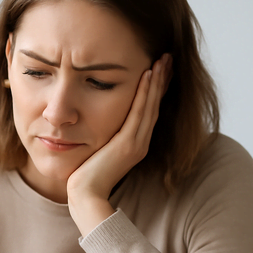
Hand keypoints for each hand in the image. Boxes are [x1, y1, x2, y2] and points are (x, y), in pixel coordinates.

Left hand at [67, 53, 172, 235]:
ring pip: (151, 105)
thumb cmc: (85, 175)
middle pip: (155, 104)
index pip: (148, 109)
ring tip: (163, 59)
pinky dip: (145, 93)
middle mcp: (140, 141)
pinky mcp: (129, 144)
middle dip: (162, 79)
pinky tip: (148, 75)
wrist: (85, 195)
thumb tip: (95, 123)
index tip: (158, 68)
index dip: (155, 88)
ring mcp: (137, 142)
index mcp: (135, 143)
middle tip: (168, 57)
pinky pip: (140, 112)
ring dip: (157, 81)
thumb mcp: (98, 150)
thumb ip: (103, 137)